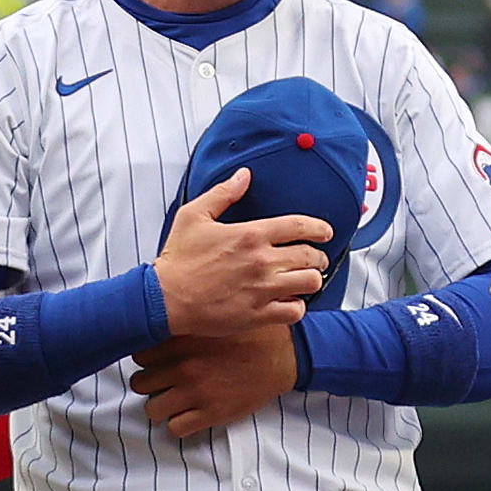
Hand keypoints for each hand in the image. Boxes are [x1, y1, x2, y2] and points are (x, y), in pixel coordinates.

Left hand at [127, 325, 298, 442]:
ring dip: (162, 406)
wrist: (285, 355)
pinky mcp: (210, 413)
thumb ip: (187, 320)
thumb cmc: (252, 333)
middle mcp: (183, 365)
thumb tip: (163, 319)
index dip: (147, 360)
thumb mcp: (217, 316)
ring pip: (152, 409)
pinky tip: (190, 414)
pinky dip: (179, 424)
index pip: (138, 355)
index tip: (156, 362)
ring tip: (175, 401)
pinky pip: (176, 428)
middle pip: (141, 383)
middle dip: (151, 384)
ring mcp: (195, 391)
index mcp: (182, 340)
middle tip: (165, 383)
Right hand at [156, 171, 331, 342]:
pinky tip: (290, 301)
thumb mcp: (194, 216)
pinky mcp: (258, 314)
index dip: (319, 228)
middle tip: (317, 259)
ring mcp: (262, 289)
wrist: (165, 299)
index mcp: (251, 234)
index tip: (326, 232)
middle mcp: (262, 261)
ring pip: (309, 283)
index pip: (300, 226)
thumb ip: (223, 193)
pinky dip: (297, 306)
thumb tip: (244, 175)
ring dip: (311, 280)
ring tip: (305, 279)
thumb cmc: (178, 258)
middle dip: (319, 256)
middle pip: (310, 256)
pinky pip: (295, 311)